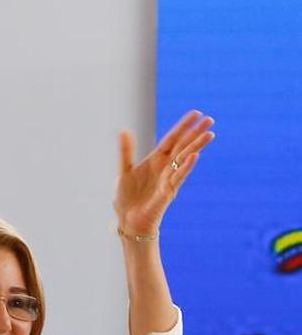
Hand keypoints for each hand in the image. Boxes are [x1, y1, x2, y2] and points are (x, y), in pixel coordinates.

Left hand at [114, 110, 214, 235]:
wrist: (129, 221)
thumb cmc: (128, 198)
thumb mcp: (125, 170)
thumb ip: (126, 151)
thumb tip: (124, 130)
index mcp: (155, 161)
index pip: (172, 139)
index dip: (183, 127)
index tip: (196, 113)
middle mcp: (165, 168)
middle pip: (183, 147)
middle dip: (196, 133)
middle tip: (210, 119)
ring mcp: (169, 180)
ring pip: (185, 159)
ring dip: (197, 146)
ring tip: (210, 134)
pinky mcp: (168, 193)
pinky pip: (178, 177)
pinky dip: (186, 166)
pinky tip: (195, 156)